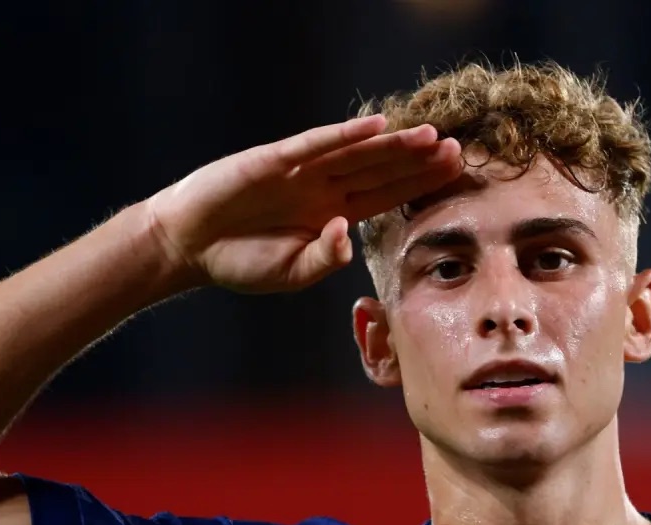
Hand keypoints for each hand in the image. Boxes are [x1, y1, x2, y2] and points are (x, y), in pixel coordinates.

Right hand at [146, 115, 461, 292]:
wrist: (190, 245)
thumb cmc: (241, 261)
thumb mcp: (291, 273)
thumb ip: (323, 258)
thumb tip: (346, 234)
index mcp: (333, 216)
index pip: (386, 197)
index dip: (419, 186)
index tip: (455, 178)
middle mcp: (324, 188)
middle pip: (381, 170)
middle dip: (419, 162)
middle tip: (460, 151)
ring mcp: (302, 171)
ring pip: (357, 153)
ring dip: (394, 145)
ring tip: (431, 138)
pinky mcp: (276, 159)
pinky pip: (317, 144)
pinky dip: (345, 134)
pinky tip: (376, 126)